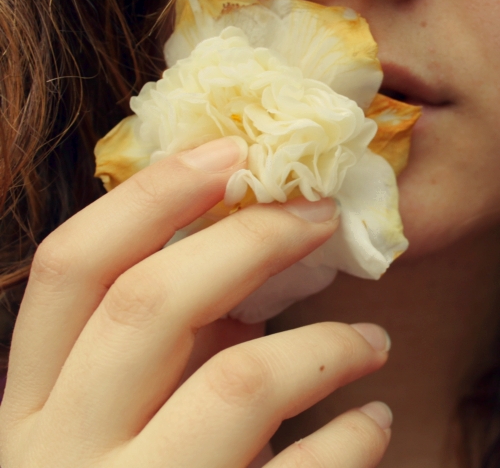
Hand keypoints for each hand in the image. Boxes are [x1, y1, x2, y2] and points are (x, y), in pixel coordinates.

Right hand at [0, 137, 390, 466]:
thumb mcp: (121, 419)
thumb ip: (160, 346)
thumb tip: (243, 252)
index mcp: (35, 408)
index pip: (72, 269)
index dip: (150, 197)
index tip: (231, 151)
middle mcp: (61, 457)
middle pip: (150, 304)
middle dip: (250, 242)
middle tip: (322, 217)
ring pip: (236, 383)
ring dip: (326, 344)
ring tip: (376, 340)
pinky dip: (352, 436)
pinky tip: (372, 422)